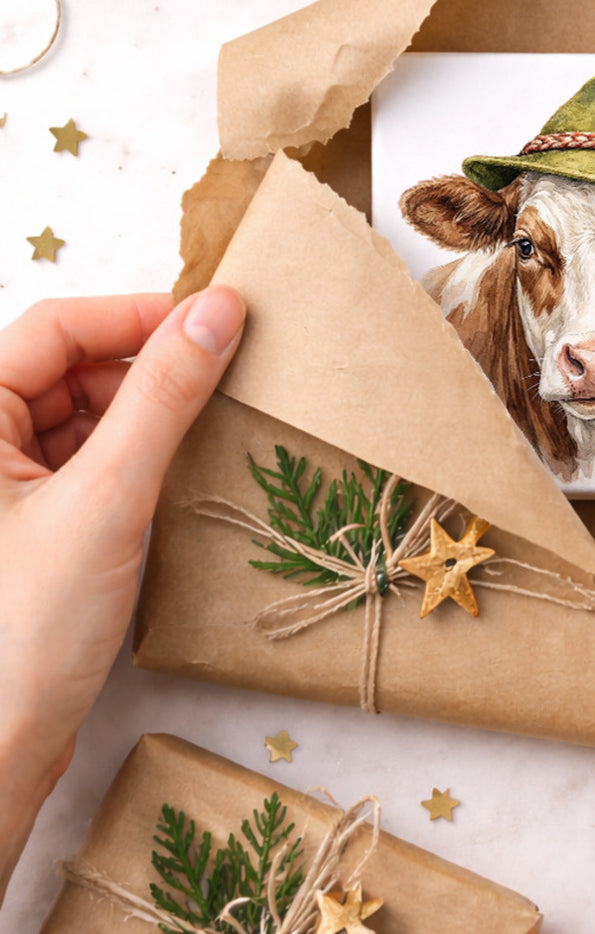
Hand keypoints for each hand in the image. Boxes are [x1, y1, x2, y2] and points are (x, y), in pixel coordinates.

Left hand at [0, 289, 244, 901]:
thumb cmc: (23, 630)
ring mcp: (6, 487)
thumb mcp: (107, 498)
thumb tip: (218, 311)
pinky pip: (92, 460)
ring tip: (212, 421)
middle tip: (226, 371)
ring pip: (85, 414)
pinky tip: (181, 469)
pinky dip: (138, 455)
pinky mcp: (34, 523)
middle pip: (70, 367)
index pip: (55, 328)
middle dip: (147, 365)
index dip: (136, 315)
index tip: (217, 320)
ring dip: (148, 411)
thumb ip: (164, 396)